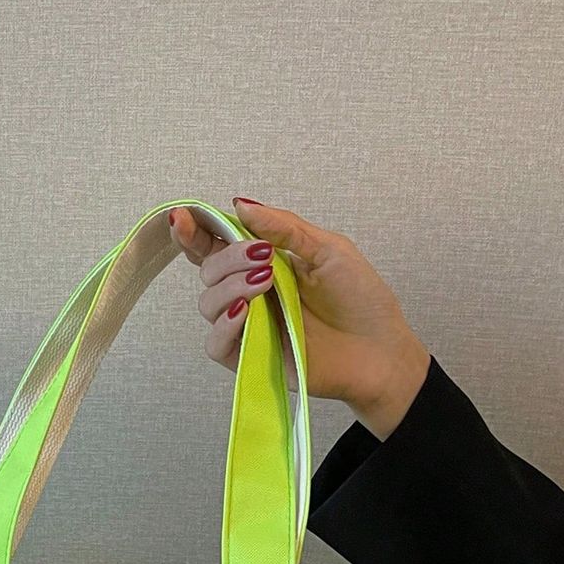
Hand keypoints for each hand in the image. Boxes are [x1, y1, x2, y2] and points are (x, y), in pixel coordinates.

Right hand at [168, 198, 430, 440]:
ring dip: (229, 286)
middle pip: (207, 270)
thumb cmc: (361, 300)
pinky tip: (246, 311)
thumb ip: (283, 227)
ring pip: (207, 303)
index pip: (217, 245)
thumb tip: (240, 204)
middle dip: (228, 257)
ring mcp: (248, 326)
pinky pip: (215, 344)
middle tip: (264, 257)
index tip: (183, 217)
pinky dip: (224, 325)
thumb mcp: (328, 249)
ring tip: (266, 283)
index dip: (195, 231)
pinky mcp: (250, 358)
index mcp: (264, 263)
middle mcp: (250, 293)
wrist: (379, 351)